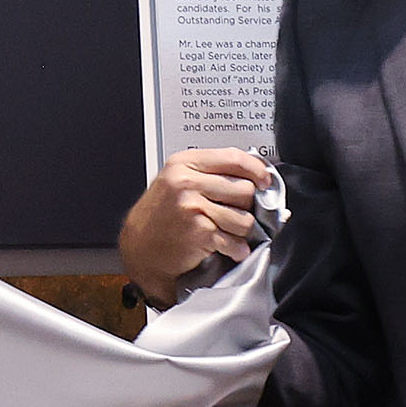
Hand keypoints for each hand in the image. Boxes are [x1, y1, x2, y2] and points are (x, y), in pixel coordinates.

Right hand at [118, 149, 271, 305]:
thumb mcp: (178, 181)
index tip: (265, 180)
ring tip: (228, 232)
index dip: (256, 169)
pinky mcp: (199, 232)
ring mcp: (192, 206)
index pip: (233, 158)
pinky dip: (236, 248)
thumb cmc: (161, 216)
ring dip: (242, 230)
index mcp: (184, 163)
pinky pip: (234, 240)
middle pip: (244, 189)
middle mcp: (186, 182)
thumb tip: (255, 175)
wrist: (140, 248)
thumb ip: (210, 173)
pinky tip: (227, 248)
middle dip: (247, 205)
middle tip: (237, 213)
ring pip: (244, 218)